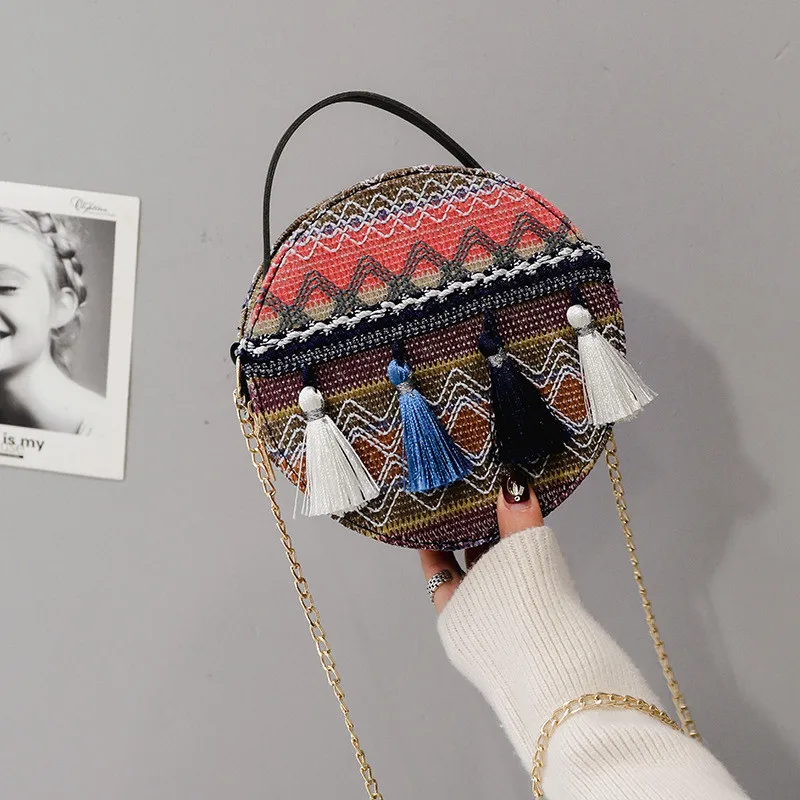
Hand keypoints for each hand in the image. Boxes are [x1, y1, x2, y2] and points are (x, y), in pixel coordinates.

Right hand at [419, 468, 542, 611]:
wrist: (528, 652)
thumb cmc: (539, 598)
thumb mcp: (529, 545)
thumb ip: (519, 515)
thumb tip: (514, 478)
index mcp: (528, 563)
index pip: (508, 528)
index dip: (494, 505)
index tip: (481, 480)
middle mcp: (503, 581)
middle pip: (481, 541)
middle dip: (467, 516)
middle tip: (453, 483)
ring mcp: (478, 596)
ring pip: (458, 557)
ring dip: (446, 531)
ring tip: (434, 499)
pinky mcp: (454, 608)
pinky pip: (439, 573)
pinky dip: (428, 550)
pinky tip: (419, 526)